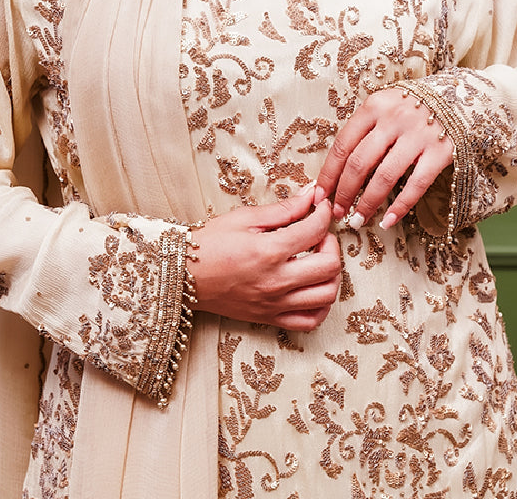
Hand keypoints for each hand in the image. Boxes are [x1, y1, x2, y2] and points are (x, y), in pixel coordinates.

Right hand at [191, 185, 340, 331]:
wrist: (185, 274)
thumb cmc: (210, 243)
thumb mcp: (245, 218)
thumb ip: (283, 209)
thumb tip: (311, 195)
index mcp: (268, 251)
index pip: (315, 230)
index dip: (322, 213)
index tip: (319, 206)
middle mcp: (276, 281)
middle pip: (329, 266)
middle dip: (331, 244)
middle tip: (319, 234)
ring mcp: (274, 303)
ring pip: (326, 295)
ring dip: (332, 274)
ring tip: (317, 259)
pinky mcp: (270, 317)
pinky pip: (310, 321)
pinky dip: (321, 306)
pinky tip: (314, 288)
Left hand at [315, 87, 452, 230]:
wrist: (458, 96)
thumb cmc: (411, 107)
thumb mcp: (384, 107)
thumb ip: (365, 130)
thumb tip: (338, 169)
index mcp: (374, 106)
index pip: (343, 144)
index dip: (329, 173)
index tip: (320, 194)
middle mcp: (394, 119)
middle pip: (360, 163)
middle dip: (344, 192)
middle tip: (337, 212)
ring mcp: (418, 135)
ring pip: (385, 177)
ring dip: (368, 203)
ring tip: (358, 220)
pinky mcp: (441, 152)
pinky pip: (416, 185)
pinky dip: (400, 206)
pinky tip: (388, 220)